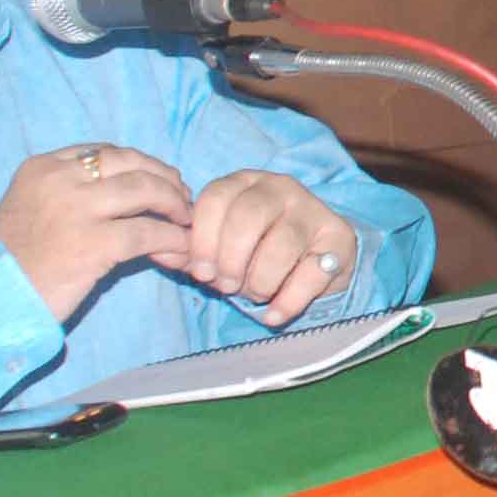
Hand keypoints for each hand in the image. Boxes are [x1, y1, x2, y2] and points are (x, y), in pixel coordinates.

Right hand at [0, 142, 195, 323]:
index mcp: (43, 167)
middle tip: (181, 197)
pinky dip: (172, 239)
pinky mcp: (93, 244)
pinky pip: (148, 233)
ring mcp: (77, 210)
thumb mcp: (28, 208)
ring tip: (185, 220)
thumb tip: (121, 192)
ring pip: (146, 190)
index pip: (105, 152)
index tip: (158, 177)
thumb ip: (66, 192)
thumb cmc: (12, 261)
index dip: (139, 163)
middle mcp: (60, 180)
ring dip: (174, 204)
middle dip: (164, 177)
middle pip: (131, 163)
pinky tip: (180, 248)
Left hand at [183, 168, 361, 327]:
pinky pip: (311, 273)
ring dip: (260, 282)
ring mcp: (313, 211)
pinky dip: (288, 301)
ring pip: (280, 246)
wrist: (314, 260)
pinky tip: (274, 315)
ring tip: (255, 296)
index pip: (216, 198)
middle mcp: (280, 188)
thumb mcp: (220, 246)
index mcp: (245, 182)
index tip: (200, 271)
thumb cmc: (256, 251)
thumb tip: (158, 251)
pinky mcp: (338, 239)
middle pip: (248, 217)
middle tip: (226, 287)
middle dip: (230, 260)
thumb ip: (189, 251)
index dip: (203, 239)